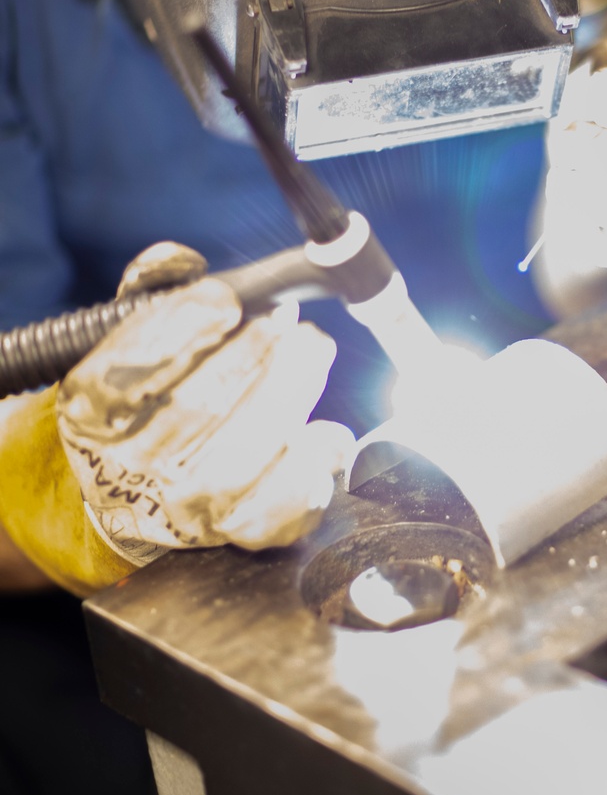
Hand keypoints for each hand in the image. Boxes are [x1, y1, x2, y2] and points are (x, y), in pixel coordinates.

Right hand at [57, 246, 350, 556]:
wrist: (126, 494)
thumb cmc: (140, 399)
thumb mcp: (125, 338)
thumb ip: (150, 291)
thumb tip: (180, 259)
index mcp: (88, 412)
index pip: (125, 374)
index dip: (181, 331)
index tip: (227, 299)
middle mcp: (127, 466)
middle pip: (194, 411)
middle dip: (253, 355)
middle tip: (292, 321)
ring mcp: (180, 507)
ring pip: (239, 457)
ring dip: (288, 397)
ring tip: (313, 350)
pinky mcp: (229, 535)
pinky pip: (275, 510)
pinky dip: (310, 469)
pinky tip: (328, 433)